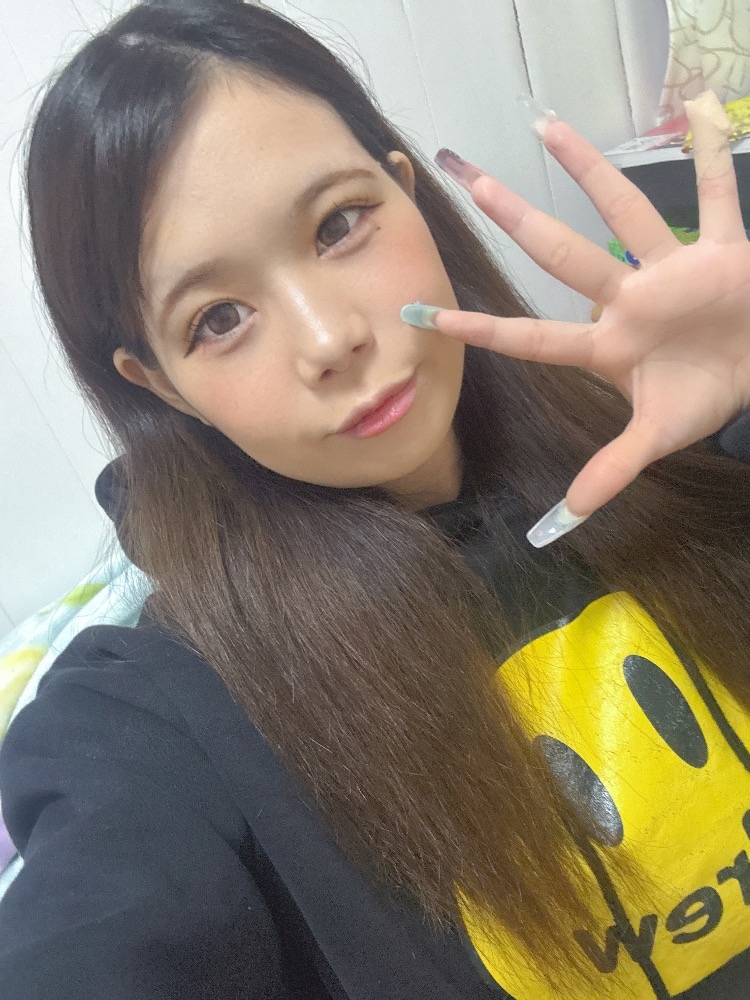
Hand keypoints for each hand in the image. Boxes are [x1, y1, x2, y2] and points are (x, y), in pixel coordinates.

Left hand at [404, 93, 749, 544]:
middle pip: (563, 253)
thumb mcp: (657, 435)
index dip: (483, 327)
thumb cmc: (704, 394)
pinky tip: (709, 110)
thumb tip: (566, 519)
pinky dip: (716, 156)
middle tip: (467, 178)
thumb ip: (612, 470)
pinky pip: (718, 197)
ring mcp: (669, 270)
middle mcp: (627, 299)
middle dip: (517, 219)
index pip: (534, 336)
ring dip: (590, 170)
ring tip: (546, 125)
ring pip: (625, 212)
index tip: (428, 314)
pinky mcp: (721, 251)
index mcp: (606, 344)